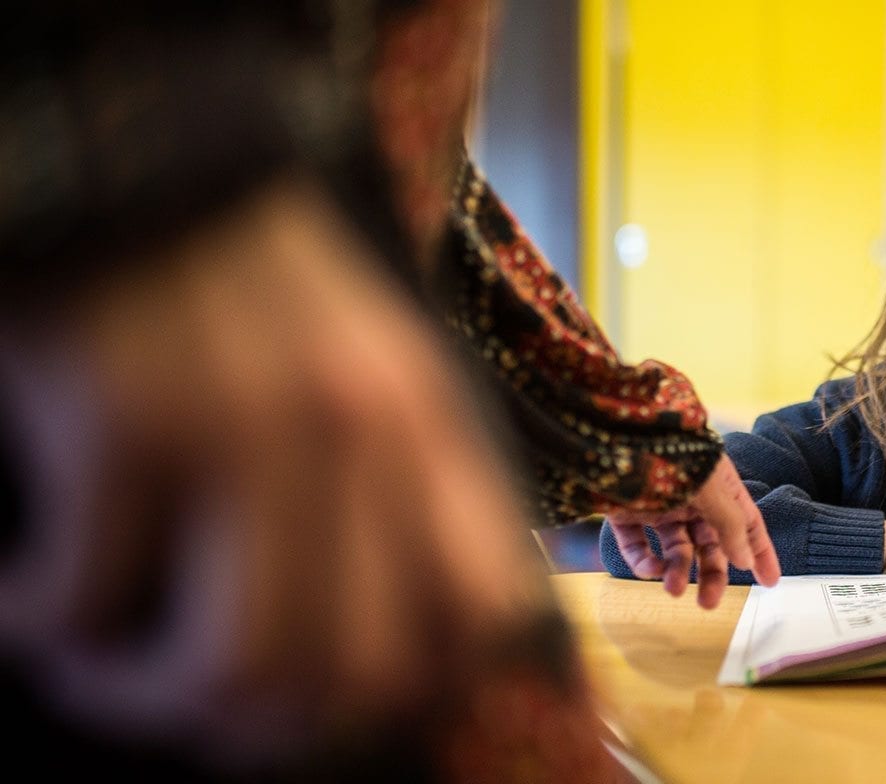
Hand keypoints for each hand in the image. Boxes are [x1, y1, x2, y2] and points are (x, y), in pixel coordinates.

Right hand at [0, 179, 606, 774]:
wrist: (138, 162)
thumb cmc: (248, 293)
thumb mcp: (371, 380)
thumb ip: (403, 500)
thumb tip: (398, 662)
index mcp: (428, 433)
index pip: (480, 622)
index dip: (399, 693)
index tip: (313, 689)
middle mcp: (360, 439)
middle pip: (354, 681)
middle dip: (257, 726)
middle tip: (179, 695)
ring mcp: (249, 432)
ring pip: (237, 671)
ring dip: (147, 700)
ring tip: (94, 655)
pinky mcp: (128, 426)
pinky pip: (91, 606)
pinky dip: (44, 628)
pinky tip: (23, 593)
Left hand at [607, 454, 780, 608]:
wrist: (618, 435)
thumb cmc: (673, 453)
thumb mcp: (712, 489)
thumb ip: (730, 525)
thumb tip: (745, 561)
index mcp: (719, 486)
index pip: (746, 523)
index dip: (759, 552)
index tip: (769, 581)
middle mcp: (691, 498)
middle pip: (709, 545)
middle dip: (711, 574)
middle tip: (708, 603)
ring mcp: (659, 506)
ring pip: (674, 550)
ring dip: (677, 572)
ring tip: (673, 589)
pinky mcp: (627, 513)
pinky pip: (639, 545)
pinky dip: (644, 562)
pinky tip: (650, 569)